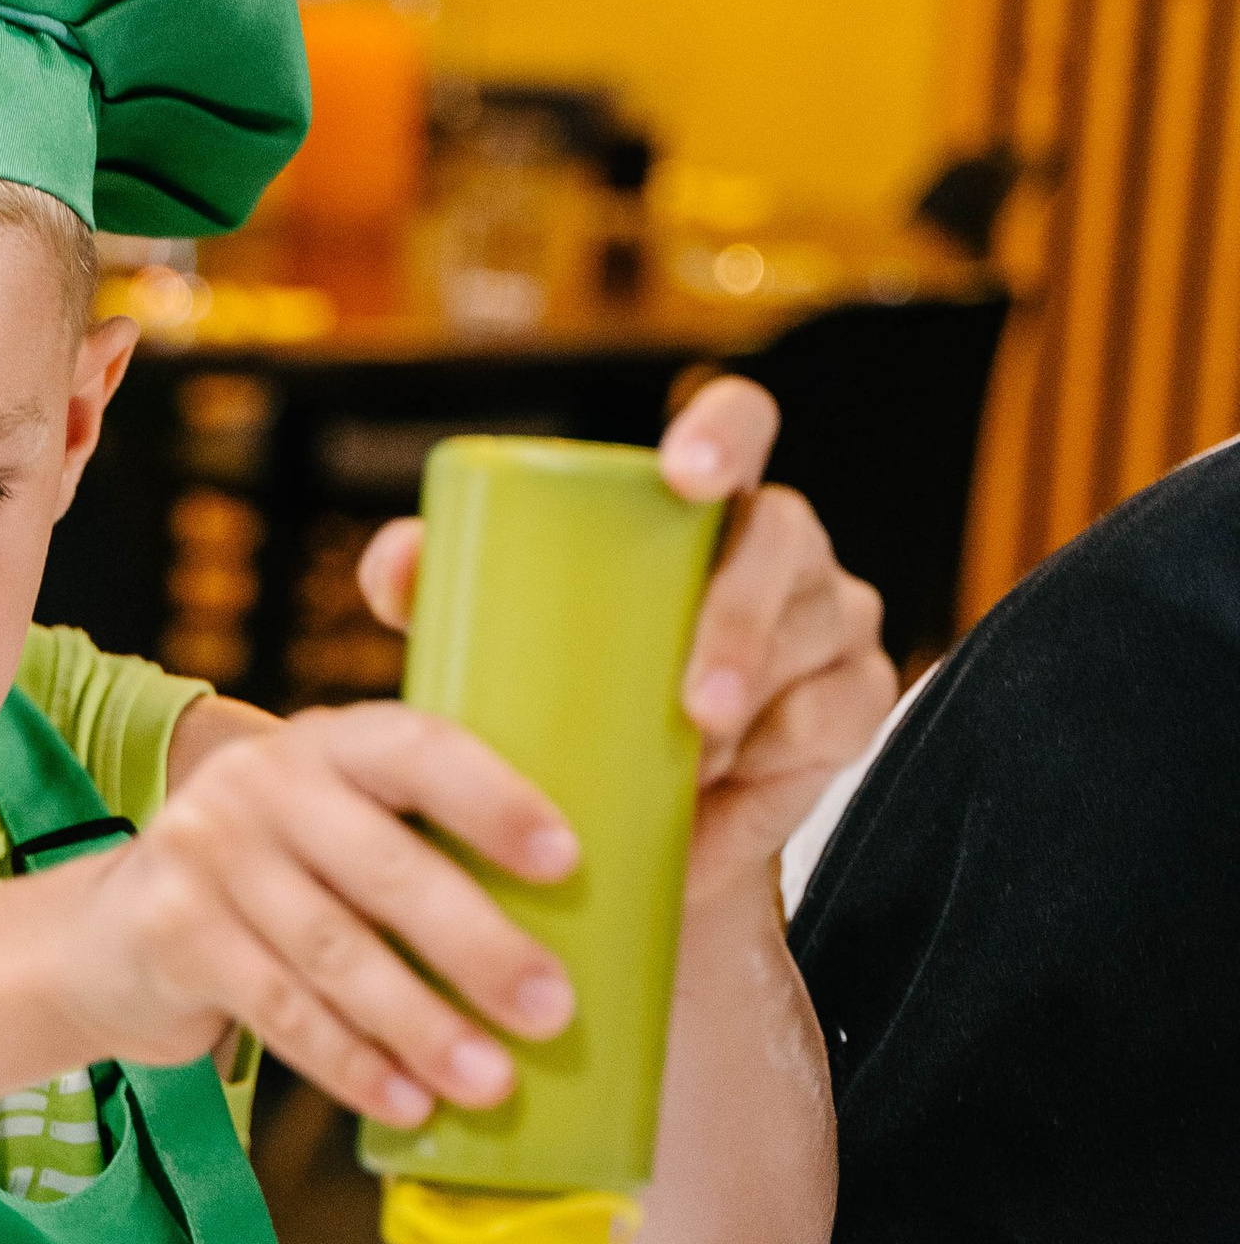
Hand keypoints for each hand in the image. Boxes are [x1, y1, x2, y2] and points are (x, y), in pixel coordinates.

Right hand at [72, 699, 579, 1129]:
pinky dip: (351, 1065)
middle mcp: (261, 783)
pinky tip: (406, 1101)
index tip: (565, 859)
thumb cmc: (274, 887)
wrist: (109, 932)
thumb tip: (566, 939)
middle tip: (550, 1009)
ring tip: (490, 1080)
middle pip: (383, 867)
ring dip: (421, 1025)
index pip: (418, 750)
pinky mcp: (173, 935)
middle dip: (476, 945)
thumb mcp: (330, 833)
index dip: (493, 800)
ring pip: (334, 952)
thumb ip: (412, 850)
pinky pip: (280, 1010)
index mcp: (329, 744)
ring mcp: (207, 855)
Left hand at [354, 376, 895, 913]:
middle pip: (784, 535)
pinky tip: (731, 782)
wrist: (618, 820)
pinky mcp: (851, 698)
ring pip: (813, 633)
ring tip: (693, 758)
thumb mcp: (493, 640)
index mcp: (701, 502)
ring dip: (752, 700)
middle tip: (691, 702)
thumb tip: (394, 569)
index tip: (686, 477)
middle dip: (741, 614)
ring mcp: (825, 615)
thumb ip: (437, 591)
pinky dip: (779, 757)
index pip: (739, 422)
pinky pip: (837, 715)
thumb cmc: (559, 695)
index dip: (723, 433)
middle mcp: (775, 542)